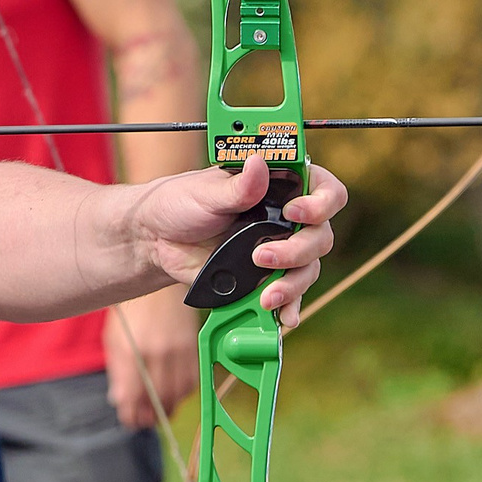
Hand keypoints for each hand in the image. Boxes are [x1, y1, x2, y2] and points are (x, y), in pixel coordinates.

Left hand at [104, 290, 200, 429]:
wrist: (157, 287)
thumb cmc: (131, 312)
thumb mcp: (114, 340)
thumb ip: (118, 372)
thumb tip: (120, 401)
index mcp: (132, 351)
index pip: (133, 396)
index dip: (131, 414)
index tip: (129, 421)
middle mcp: (157, 353)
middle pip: (157, 399)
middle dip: (150, 416)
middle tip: (144, 422)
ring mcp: (178, 351)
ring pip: (177, 394)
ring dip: (168, 408)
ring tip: (158, 411)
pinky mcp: (193, 348)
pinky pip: (191, 381)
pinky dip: (182, 393)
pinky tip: (173, 393)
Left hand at [131, 158, 347, 329]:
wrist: (157, 240)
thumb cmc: (182, 203)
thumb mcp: (206, 192)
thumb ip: (237, 186)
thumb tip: (258, 165)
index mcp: (279, 185)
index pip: (324, 189)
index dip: (320, 202)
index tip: (295, 213)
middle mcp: (287, 218)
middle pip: (320, 236)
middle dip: (298, 251)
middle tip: (262, 256)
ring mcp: (280, 248)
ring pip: (309, 268)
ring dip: (293, 284)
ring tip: (265, 295)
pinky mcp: (267, 276)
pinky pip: (291, 294)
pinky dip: (289, 307)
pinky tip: (282, 317)